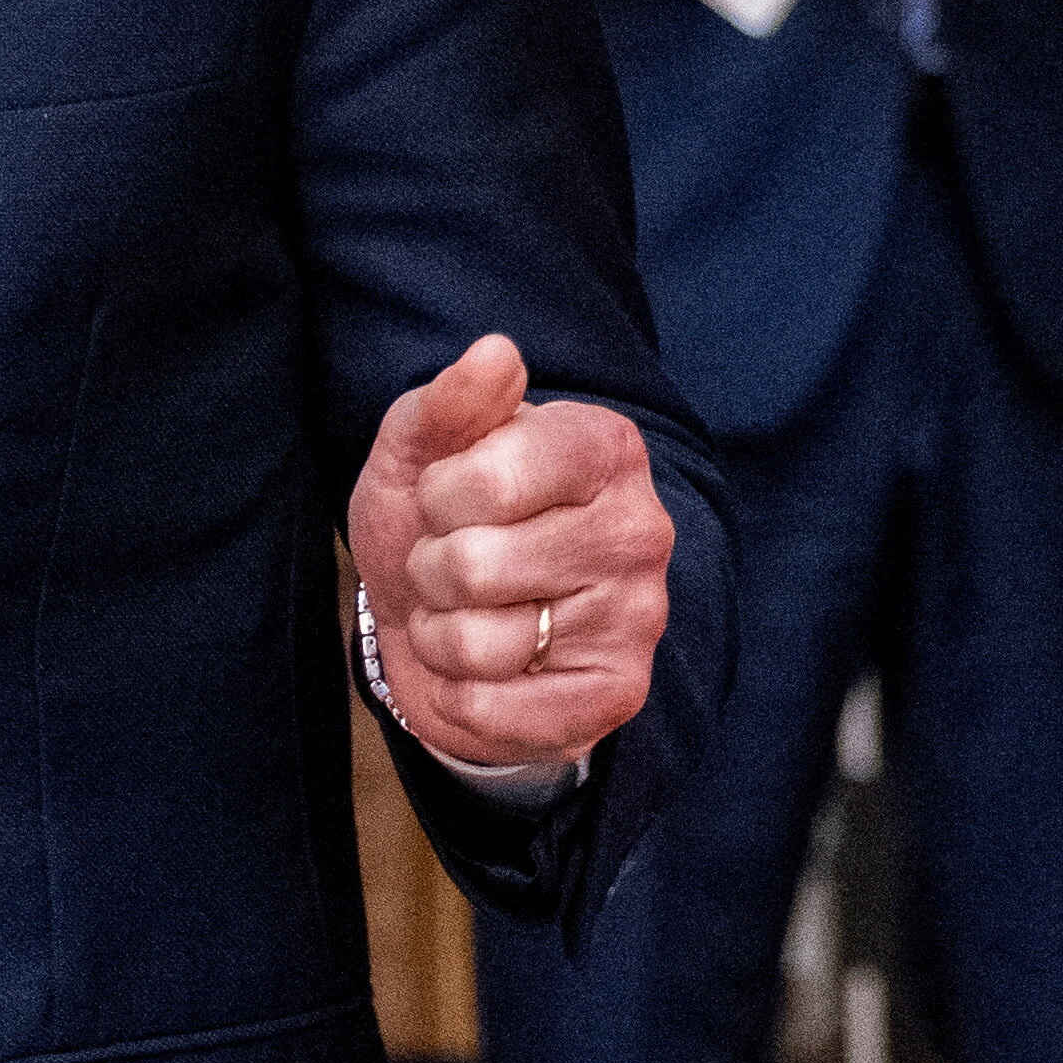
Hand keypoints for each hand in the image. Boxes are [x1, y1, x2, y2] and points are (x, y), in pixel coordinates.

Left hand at [345, 329, 667, 771]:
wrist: (448, 623)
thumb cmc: (440, 523)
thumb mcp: (422, 452)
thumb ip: (450, 402)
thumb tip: (496, 352)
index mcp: (606, 448)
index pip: (486, 479)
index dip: (437, 497)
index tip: (449, 499)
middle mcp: (641, 528)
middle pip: (475, 566)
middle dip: (433, 573)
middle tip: (454, 569)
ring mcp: (640, 616)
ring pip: (482, 644)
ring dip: (444, 639)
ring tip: (469, 618)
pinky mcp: (620, 694)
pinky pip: (495, 710)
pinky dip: (461, 698)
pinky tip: (486, 674)